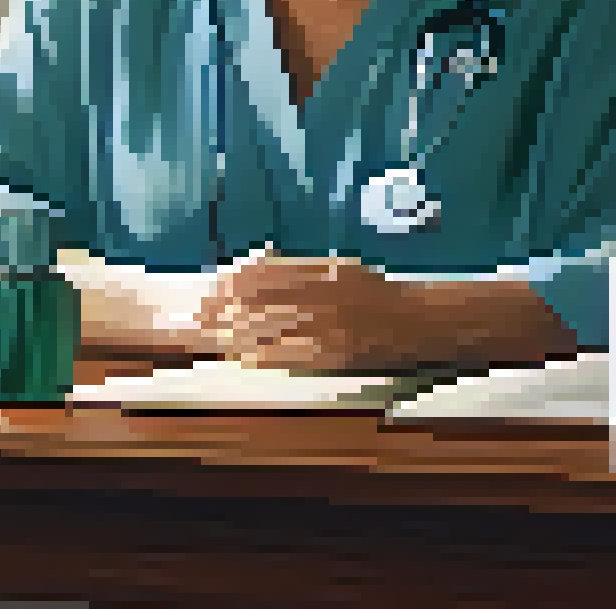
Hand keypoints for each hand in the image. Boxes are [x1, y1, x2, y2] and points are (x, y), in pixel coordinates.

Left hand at [195, 253, 430, 371]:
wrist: (416, 322)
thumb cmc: (375, 295)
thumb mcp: (339, 268)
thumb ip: (301, 265)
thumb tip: (259, 258)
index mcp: (320, 269)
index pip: (264, 273)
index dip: (232, 283)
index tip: (212, 289)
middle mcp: (321, 293)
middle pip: (259, 299)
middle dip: (224, 309)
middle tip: (199, 316)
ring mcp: (326, 324)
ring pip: (266, 328)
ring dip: (234, 333)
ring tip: (212, 336)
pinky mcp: (331, 353)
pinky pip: (286, 355)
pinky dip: (259, 355)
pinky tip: (241, 357)